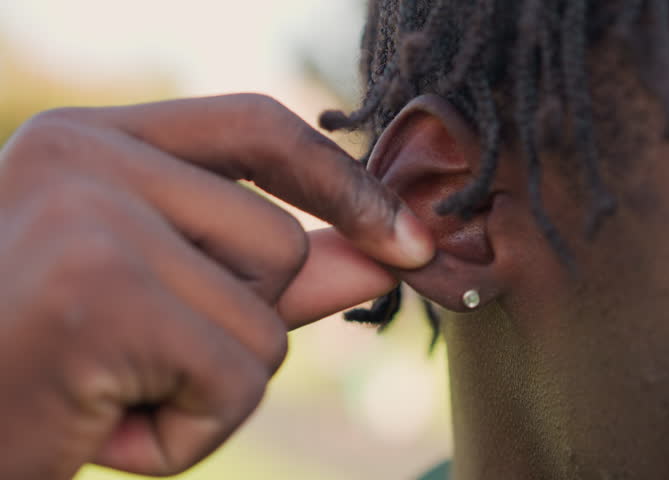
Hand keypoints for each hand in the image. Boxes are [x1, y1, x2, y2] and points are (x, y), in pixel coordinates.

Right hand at [0, 94, 433, 478]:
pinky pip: (235, 380)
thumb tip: (378, 256)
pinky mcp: (103, 294)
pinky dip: (188, 435)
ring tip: (109, 392)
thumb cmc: (45, 369)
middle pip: (278, 244)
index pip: (258, 127)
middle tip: (132, 359)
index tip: (403, 237)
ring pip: (267, 320)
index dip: (342, 182)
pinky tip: (99, 428)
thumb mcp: (163, 300)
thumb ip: (270, 272)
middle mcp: (85, 158)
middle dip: (237, 326)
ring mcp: (90, 218)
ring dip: (210, 386)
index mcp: (93, 139)